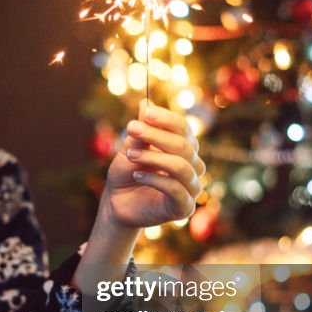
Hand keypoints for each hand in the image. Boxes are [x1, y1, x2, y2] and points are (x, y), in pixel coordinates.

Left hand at [103, 100, 205, 228]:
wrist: (117, 203)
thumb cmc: (126, 173)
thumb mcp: (130, 149)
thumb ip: (141, 131)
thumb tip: (145, 103)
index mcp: (184, 148)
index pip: (183, 128)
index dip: (167, 118)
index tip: (146, 113)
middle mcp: (194, 166)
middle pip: (183, 145)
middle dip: (156, 135)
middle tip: (130, 128)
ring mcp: (191, 187)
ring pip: (181, 166)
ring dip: (153, 157)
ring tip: (131, 154)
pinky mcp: (184, 207)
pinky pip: (176, 188)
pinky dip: (154, 179)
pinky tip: (136, 174)